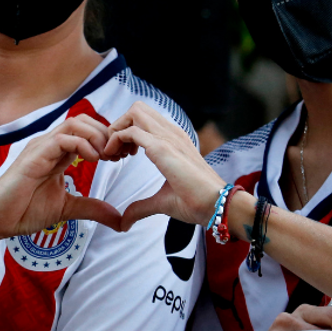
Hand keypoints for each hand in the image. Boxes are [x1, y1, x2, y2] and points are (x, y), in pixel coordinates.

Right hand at [0, 115, 122, 241]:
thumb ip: (91, 208)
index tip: (120, 158)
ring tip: (106, 157)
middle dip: (106, 134)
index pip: (87, 130)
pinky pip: (62, 138)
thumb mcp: (67, 208)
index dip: (107, 140)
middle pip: (84, 120)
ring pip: (75, 123)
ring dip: (97, 136)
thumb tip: (118, 218)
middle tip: (117, 155)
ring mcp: (41, 148)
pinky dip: (82, 144)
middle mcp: (50, 145)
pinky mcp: (34, 155)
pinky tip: (91, 160)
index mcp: (58, 153)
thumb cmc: (23, 210)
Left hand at [102, 102, 227, 230]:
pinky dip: (115, 140)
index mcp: (174, 139)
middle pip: (138, 108)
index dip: (127, 132)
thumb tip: (124, 222)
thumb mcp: (162, 201)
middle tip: (116, 152)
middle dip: (119, 125)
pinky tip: (115, 158)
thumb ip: (141, 207)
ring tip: (115, 155)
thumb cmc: (195, 202)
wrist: (216, 204)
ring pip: (134, 112)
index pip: (145, 119)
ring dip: (117, 130)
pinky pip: (130, 131)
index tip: (122, 156)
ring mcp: (168, 137)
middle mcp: (171, 133)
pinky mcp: (162, 148)